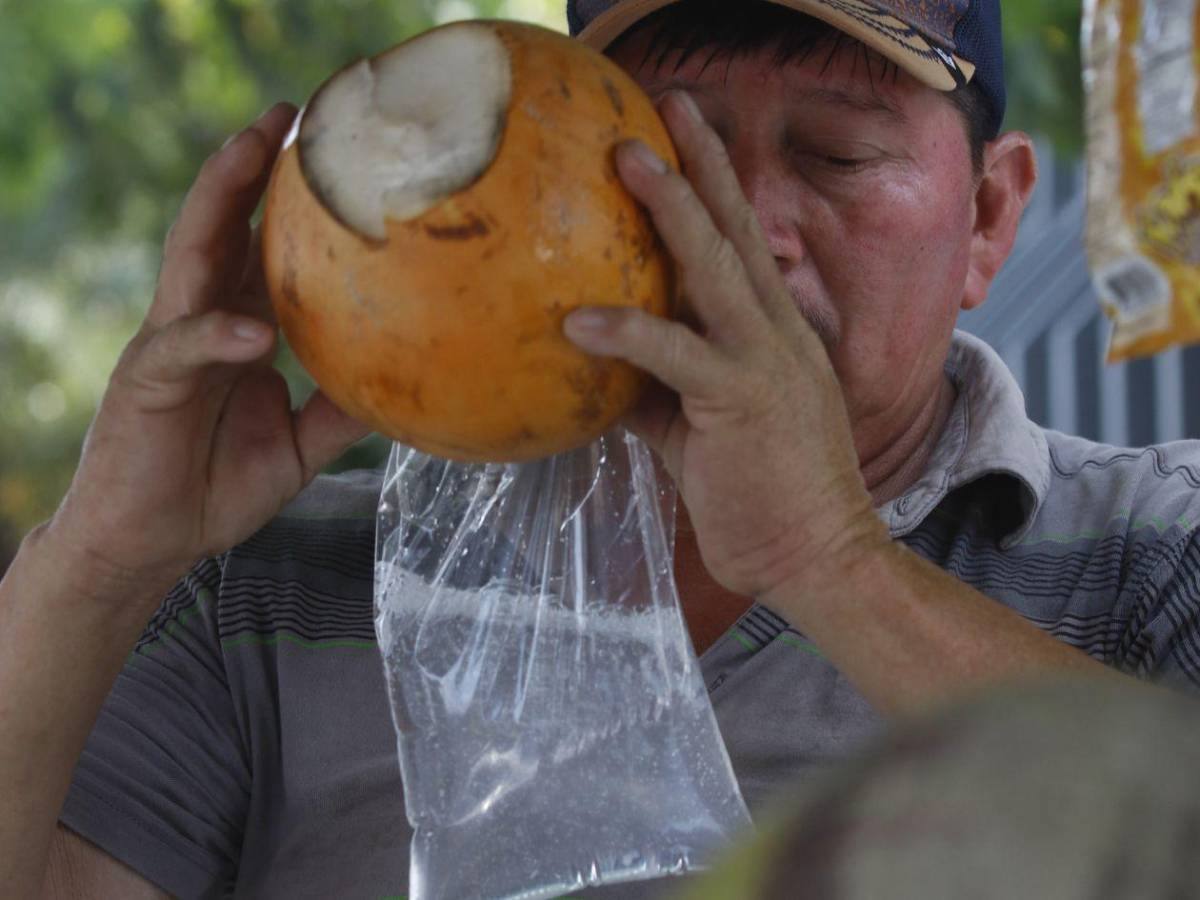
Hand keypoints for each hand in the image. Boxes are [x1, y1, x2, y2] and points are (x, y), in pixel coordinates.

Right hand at [47, 103, 370, 597]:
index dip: (286, 200)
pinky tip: (252, 330)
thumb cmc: (218, 486)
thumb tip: (405, 386)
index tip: (331, 152)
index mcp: (233, 326)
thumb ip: (340, 411)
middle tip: (286, 112)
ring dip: (217, 200)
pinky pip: (182, 348)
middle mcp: (201, 319)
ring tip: (247, 149)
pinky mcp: (146, 381)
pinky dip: (216, 335)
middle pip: (221, 226)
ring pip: (189, 255)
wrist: (156, 542)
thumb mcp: (299, 446)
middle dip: (247, 166)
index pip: (258, 247)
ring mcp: (169, 343)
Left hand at [564, 91, 884, 600]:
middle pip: (738, 229)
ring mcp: (764, 360)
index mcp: (772, 333)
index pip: (743, 245)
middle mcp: (775, 331)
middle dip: (703, 163)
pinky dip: (629, 331)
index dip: (715, 187)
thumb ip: (656, 390)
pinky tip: (579, 320)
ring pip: (717, 267)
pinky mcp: (741, 399)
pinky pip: (677, 354)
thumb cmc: (761, 493)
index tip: (686, 136)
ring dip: (673, 209)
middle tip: (668, 104)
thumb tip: (599, 370)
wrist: (817, 554)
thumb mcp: (699, 430)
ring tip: (627, 158)